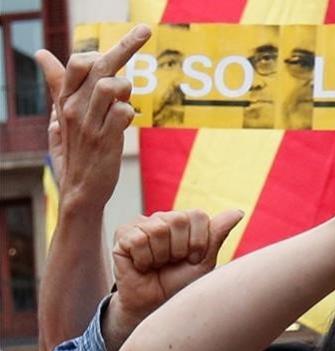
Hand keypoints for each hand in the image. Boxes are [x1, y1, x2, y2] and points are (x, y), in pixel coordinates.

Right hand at [35, 24, 149, 212]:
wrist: (80, 189)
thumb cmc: (75, 149)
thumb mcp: (61, 115)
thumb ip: (58, 83)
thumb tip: (42, 54)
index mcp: (66, 99)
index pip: (79, 61)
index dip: (99, 51)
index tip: (122, 46)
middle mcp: (75, 108)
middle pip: (99, 65)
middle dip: (126, 45)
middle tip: (145, 30)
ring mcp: (90, 124)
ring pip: (111, 86)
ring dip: (127, 90)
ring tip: (125, 102)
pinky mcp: (106, 140)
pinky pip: (124, 112)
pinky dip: (130, 112)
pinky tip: (126, 121)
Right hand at [106, 209, 241, 350]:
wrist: (156, 304)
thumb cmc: (181, 283)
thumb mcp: (205, 261)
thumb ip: (217, 234)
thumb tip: (239, 212)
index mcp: (185, 221)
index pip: (198, 216)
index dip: (198, 242)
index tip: (193, 259)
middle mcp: (163, 218)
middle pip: (177, 220)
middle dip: (180, 249)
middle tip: (173, 262)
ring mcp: (141, 224)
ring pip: (157, 230)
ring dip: (161, 256)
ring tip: (158, 264)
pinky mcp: (122, 235)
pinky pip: (137, 239)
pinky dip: (144, 259)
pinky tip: (143, 266)